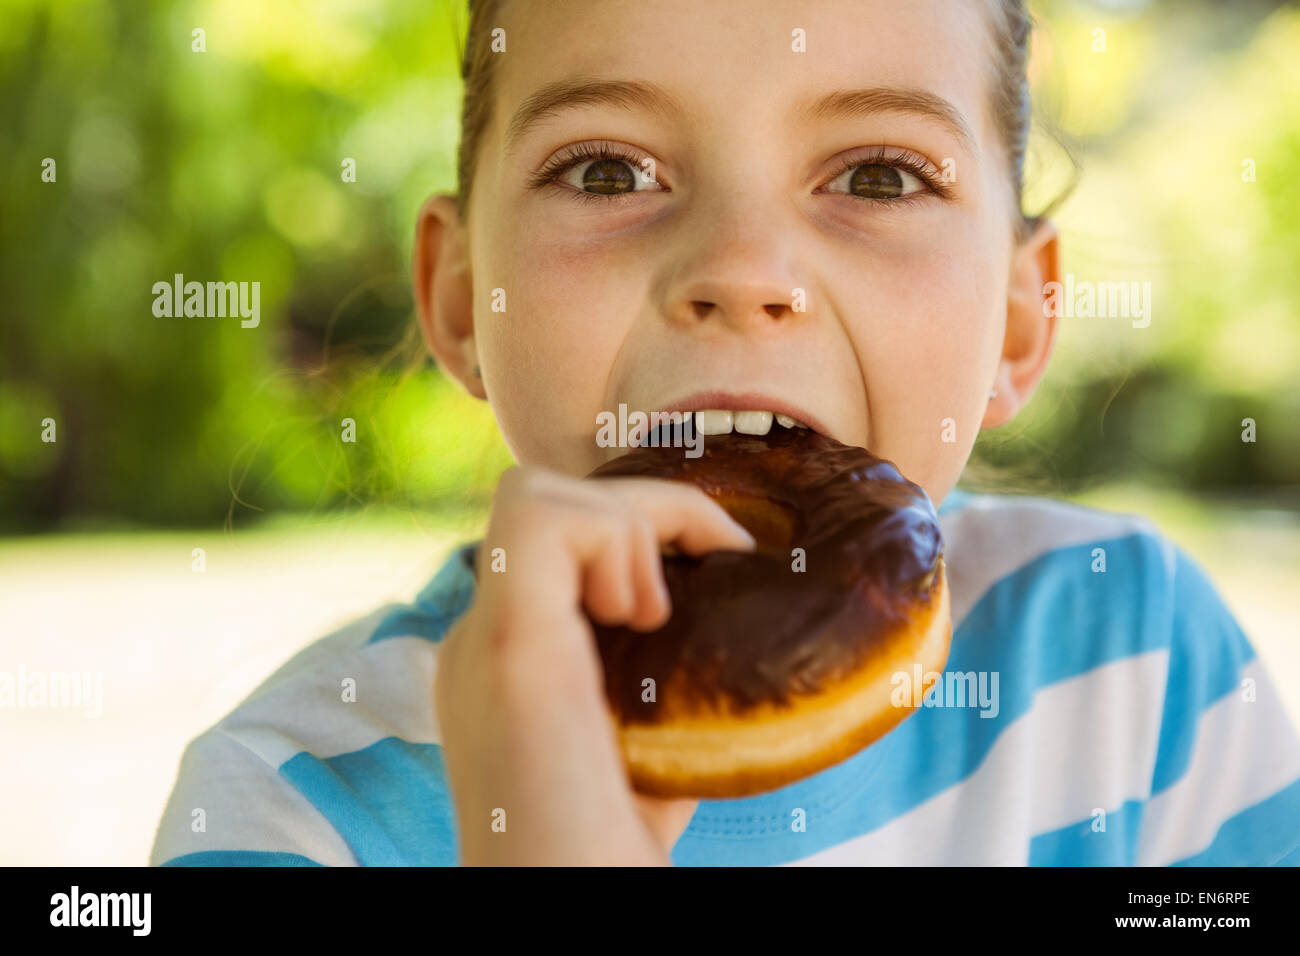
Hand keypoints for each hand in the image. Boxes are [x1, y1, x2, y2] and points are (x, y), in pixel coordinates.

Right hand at [434, 466, 754, 865]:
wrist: (560, 910)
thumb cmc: (605, 850)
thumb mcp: (649, 750)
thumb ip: (668, 691)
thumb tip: (742, 652)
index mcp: (509, 658)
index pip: (553, 540)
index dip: (635, 528)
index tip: (721, 559)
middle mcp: (482, 639)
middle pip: (544, 501)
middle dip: (643, 507)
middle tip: (717, 558)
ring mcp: (485, 637)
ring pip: (533, 493)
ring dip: (625, 521)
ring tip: (658, 610)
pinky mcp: (509, 643)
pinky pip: (541, 519)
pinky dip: (614, 538)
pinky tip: (645, 615)